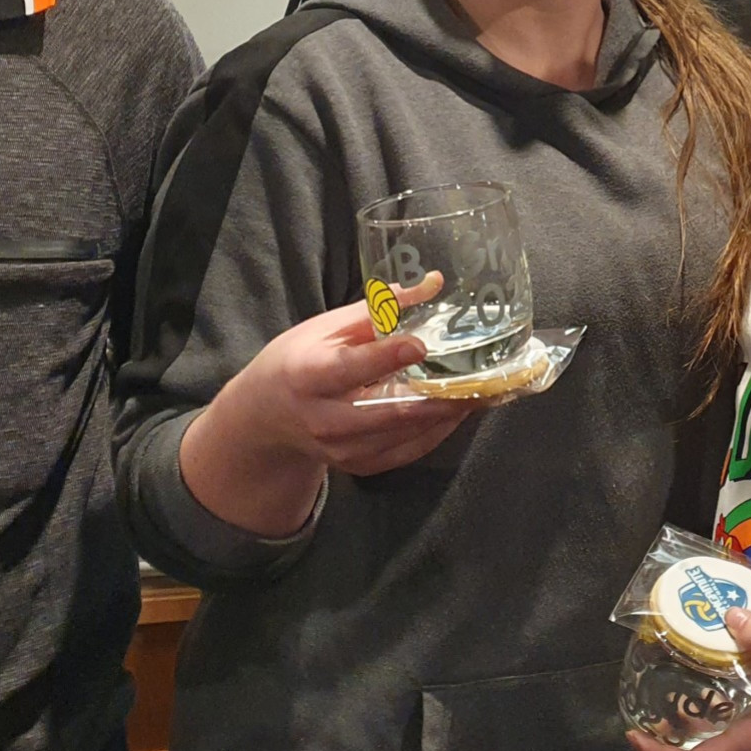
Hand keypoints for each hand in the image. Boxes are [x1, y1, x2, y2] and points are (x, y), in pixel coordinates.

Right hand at [181, 275, 475, 533]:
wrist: (267, 417)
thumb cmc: (299, 360)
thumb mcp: (326, 327)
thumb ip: (378, 309)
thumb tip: (432, 283)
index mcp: (308, 376)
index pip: (350, 368)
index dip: (386, 357)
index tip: (420, 343)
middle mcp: (324, 419)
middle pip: (387, 411)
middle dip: (436, 396)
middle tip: (478, 379)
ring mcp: (342, 449)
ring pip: (404, 436)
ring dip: (446, 415)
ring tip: (483, 392)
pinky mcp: (359, 466)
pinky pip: (407, 452)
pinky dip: (437, 431)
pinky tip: (459, 409)